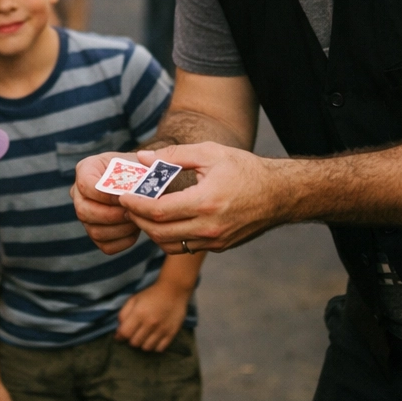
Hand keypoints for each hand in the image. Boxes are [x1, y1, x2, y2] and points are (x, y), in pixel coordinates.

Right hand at [72, 154, 143, 253]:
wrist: (144, 184)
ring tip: (138, 219)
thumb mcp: (143, 162)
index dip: (105, 194)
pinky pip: (106, 246)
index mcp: (86, 169)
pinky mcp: (96, 233)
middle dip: (113, 214)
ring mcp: (86, 216)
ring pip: (95, 232)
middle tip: (134, 211)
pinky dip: (124, 241)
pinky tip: (136, 229)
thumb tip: (144, 164)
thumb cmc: (142, 170)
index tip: (127, 196)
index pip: (85, 185)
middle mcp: (79, 194)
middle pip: (84, 211)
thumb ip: (145, 163)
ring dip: (121, 229)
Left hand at [116, 280, 188, 351]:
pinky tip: (154, 338)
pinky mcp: (171, 333)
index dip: (120, 336)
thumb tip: (119, 332)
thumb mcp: (133, 299)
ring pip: (146, 348)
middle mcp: (150, 323)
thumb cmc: (151, 294)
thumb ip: (123, 314)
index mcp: (139, 313)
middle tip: (134, 333)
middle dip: (131, 339)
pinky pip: (159, 349)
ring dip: (143, 343)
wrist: (174, 290)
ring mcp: (162, 329)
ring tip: (144, 336)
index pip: (125, 333)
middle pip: (135, 343)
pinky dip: (155, 346)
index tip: (120, 335)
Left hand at [117, 143, 287, 253]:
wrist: (279, 194)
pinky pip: (185, 247)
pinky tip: (165, 220)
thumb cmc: (244, 168)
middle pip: (159, 232)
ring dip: (151, 231)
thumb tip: (142, 158)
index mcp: (205, 202)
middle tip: (127, 205)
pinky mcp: (219, 246)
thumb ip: (174, 155)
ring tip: (143, 212)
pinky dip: (169, 237)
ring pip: (170, 245)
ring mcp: (215, 240)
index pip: (158, 210)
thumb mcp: (210, 153)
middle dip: (137, 219)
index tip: (122, 196)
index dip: (135, 205)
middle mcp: (209, 226)